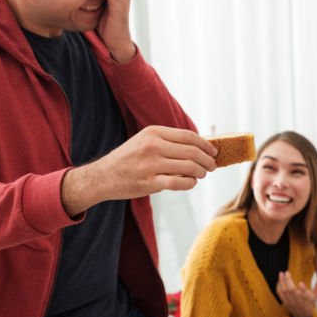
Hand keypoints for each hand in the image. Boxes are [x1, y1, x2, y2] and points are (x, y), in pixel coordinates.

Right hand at [62, 126, 216, 214]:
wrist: (103, 177)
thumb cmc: (129, 159)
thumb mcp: (145, 141)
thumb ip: (168, 142)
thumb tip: (199, 147)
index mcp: (153, 132)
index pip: (189, 136)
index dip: (205, 145)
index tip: (213, 151)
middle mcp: (152, 146)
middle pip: (192, 152)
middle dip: (207, 160)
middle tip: (212, 166)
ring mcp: (150, 165)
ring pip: (189, 167)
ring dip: (200, 172)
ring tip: (202, 175)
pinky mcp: (149, 182)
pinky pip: (179, 183)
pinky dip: (190, 184)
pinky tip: (190, 183)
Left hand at [277, 272, 316, 316]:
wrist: (302, 316)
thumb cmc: (309, 303)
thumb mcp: (316, 295)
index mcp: (307, 299)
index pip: (305, 295)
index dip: (303, 290)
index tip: (301, 283)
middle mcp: (298, 301)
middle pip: (291, 291)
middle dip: (288, 281)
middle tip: (287, 272)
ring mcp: (291, 302)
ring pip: (284, 291)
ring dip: (282, 282)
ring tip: (281, 274)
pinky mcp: (285, 303)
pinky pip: (280, 294)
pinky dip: (278, 287)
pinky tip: (279, 281)